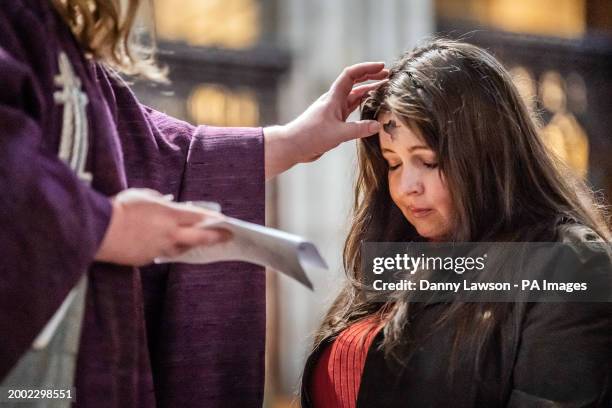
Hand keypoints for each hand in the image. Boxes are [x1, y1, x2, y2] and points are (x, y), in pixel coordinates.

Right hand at [95, 189, 230, 265]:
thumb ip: (159, 200)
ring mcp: (160, 248)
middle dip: (215, 237)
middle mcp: (170, 234)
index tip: (223, 220)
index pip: (198, 217)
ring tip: (195, 240)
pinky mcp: (148, 259)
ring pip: (182, 248)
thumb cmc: (120, 208)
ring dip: (189, 244)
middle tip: (226, 237)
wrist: (99, 230)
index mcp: (170, 215)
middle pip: (199, 237)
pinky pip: (162, 254)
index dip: (212, 218)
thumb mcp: (143, 196)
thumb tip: (166, 201)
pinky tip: (165, 244)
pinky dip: (166, 248)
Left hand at [264, 62, 387, 177]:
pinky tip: (372, 109)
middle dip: (371, 76)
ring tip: (384, 89)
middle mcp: (335, 100)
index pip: (351, 75)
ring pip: (355, 96)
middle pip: (355, 83)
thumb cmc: (310, 136)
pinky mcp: (335, 121)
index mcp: (334, 97)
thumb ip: (359, 129)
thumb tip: (378, 125)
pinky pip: (352, 109)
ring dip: (369, 91)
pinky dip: (363, 106)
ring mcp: (335, 110)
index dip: (367, 68)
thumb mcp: (337, 134)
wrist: (293, 146)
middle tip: (388, 75)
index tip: (381, 67)